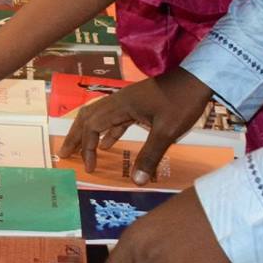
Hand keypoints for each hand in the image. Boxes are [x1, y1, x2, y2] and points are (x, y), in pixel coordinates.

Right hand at [61, 65, 213, 183]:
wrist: (197, 80)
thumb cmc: (180, 103)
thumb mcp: (166, 132)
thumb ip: (150, 156)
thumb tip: (136, 181)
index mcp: (120, 106)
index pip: (92, 126)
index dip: (87, 148)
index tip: (90, 168)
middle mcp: (118, 101)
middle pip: (87, 117)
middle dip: (75, 137)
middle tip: (64, 154)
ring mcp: (127, 101)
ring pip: (98, 117)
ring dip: (88, 133)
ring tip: (81, 150)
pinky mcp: (136, 104)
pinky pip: (114, 118)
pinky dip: (107, 131)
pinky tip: (108, 144)